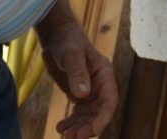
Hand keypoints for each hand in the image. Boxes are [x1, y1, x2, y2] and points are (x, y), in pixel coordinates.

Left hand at [39, 20, 117, 138]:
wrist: (57, 37)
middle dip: (88, 127)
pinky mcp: (79, 93)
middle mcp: (100, 85)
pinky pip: (79, 113)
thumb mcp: (71, 55)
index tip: (92, 132)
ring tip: (64, 135)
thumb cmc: (67, 42)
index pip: (109, 101)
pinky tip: (60, 128)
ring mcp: (90, 91)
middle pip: (99, 112)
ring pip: (89, 116)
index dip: (102, 119)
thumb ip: (77, 73)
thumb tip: (83, 95)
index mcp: (105, 75)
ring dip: (79, 127)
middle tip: (72, 138)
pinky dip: (71, 122)